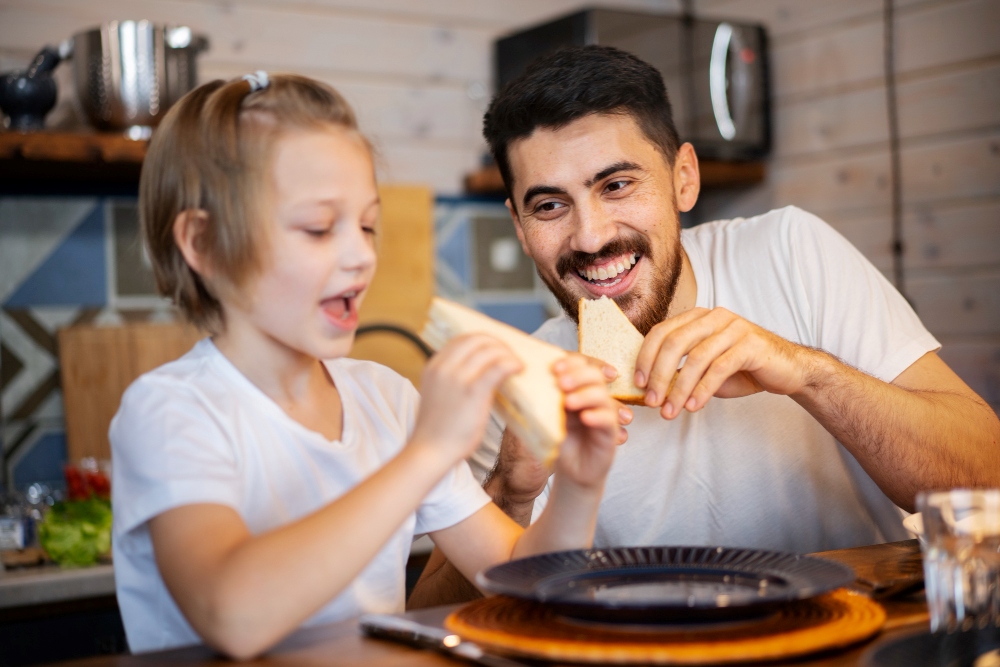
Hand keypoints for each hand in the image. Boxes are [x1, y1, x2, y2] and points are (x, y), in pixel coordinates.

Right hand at [411, 334, 522, 465]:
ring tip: (517, 364)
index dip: (483, 340)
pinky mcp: (472, 391)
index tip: (496, 349)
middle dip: (497, 343)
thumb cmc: (438, 429)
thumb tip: (482, 370)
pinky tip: (519, 369)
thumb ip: (453, 378)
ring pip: (489, 350)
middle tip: (510, 355)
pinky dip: (512, 364)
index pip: (462, 339)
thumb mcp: (439, 393)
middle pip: (477, 339)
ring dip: (508, 353)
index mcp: (434, 366)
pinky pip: (498, 367)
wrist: (430, 451)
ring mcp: (457, 378)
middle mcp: (444, 367)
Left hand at [486, 356, 630, 522]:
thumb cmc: (559, 441)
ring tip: (568, 402)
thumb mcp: (546, 417)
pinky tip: (585, 418)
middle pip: (594, 376)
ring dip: (585, 395)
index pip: (580, 366)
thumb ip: (538, 400)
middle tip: (561, 382)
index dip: (570, 363)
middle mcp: (593, 398)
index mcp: (578, 389)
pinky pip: (609, 420)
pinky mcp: (610, 434)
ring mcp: (603, 414)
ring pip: (602, 396)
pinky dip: (598, 416)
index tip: (554, 367)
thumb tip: (513, 380)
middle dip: (578, 375)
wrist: (572, 471)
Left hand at [634, 307, 817, 418]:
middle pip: (674, 343)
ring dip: (679, 388)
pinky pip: (719, 368)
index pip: (661, 332)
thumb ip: (680, 372)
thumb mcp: (705, 369)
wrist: (786, 370)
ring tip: (670, 411)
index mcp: (697, 318)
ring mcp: (733, 328)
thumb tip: (648, 390)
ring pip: (696, 358)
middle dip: (658, 375)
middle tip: (652, 401)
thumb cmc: (742, 369)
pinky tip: (693, 406)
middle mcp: (713, 317)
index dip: (645, 357)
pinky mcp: (750, 344)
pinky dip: (702, 390)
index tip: (638, 383)